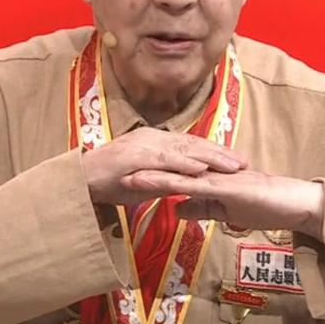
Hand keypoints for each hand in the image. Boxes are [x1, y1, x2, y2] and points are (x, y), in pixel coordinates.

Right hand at [81, 127, 246, 205]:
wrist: (80, 179)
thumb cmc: (110, 181)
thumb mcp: (145, 181)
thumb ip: (165, 180)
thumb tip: (186, 185)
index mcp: (157, 142)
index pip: (192, 145)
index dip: (215, 152)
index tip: (237, 161)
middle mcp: (154, 138)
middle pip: (194, 144)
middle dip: (221, 153)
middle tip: (244, 163)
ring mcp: (145, 145)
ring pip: (184, 150)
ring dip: (210, 158)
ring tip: (231, 166)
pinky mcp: (136, 156)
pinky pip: (165, 160)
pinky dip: (184, 164)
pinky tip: (201, 169)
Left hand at [121, 169, 324, 238]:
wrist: (294, 204)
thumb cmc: (265, 207)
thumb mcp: (225, 212)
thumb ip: (201, 208)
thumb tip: (176, 209)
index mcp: (208, 176)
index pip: (173, 172)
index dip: (149, 172)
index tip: (123, 173)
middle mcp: (209, 171)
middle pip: (169, 168)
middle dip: (142, 169)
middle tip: (114, 170)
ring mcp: (215, 177)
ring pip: (175, 172)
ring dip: (149, 173)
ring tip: (123, 175)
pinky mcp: (222, 187)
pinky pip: (190, 184)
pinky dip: (168, 183)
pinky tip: (151, 184)